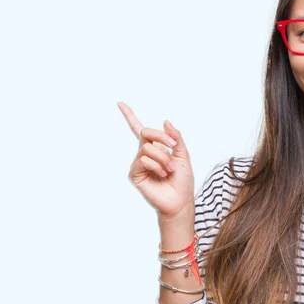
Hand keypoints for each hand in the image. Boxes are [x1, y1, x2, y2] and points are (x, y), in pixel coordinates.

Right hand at [118, 102, 194, 219]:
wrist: (180, 200)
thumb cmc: (182, 180)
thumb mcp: (183, 155)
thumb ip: (176, 137)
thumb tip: (165, 121)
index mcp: (155, 147)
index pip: (139, 129)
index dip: (129, 115)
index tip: (120, 103)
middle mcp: (144, 154)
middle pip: (146, 132)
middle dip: (161, 137)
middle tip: (173, 145)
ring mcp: (138, 164)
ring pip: (147, 148)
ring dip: (163, 157)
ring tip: (169, 170)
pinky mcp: (134, 174)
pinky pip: (144, 160)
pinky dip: (157, 166)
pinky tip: (162, 175)